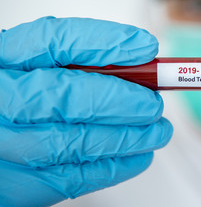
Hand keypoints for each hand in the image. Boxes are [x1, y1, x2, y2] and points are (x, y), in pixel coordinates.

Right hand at [0, 17, 172, 205]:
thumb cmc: (25, 97)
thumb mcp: (38, 67)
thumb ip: (80, 62)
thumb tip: (141, 61)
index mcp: (3, 59)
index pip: (53, 41)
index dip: (105, 43)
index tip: (146, 47)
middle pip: (64, 97)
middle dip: (121, 100)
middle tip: (154, 104)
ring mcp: (4, 145)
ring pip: (74, 143)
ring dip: (128, 138)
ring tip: (158, 131)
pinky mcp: (16, 185)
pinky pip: (74, 178)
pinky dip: (115, 166)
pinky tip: (139, 155)